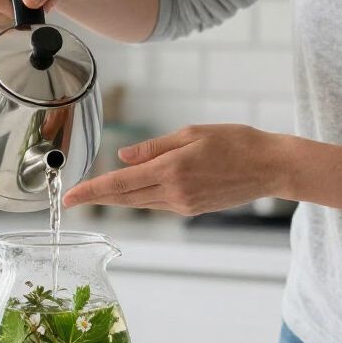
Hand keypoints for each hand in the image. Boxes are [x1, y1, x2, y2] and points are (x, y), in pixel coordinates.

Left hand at [62, 124, 296, 214]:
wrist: (271, 167)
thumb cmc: (236, 142)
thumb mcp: (192, 133)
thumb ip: (154, 147)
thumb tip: (123, 157)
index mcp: (172, 170)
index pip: (120, 184)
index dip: (92, 190)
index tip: (70, 197)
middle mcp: (175, 192)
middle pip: (124, 199)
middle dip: (97, 198)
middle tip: (73, 198)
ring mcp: (184, 205)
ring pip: (140, 202)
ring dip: (117, 198)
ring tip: (96, 191)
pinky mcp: (192, 209)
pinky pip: (158, 203)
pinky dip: (141, 196)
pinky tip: (133, 189)